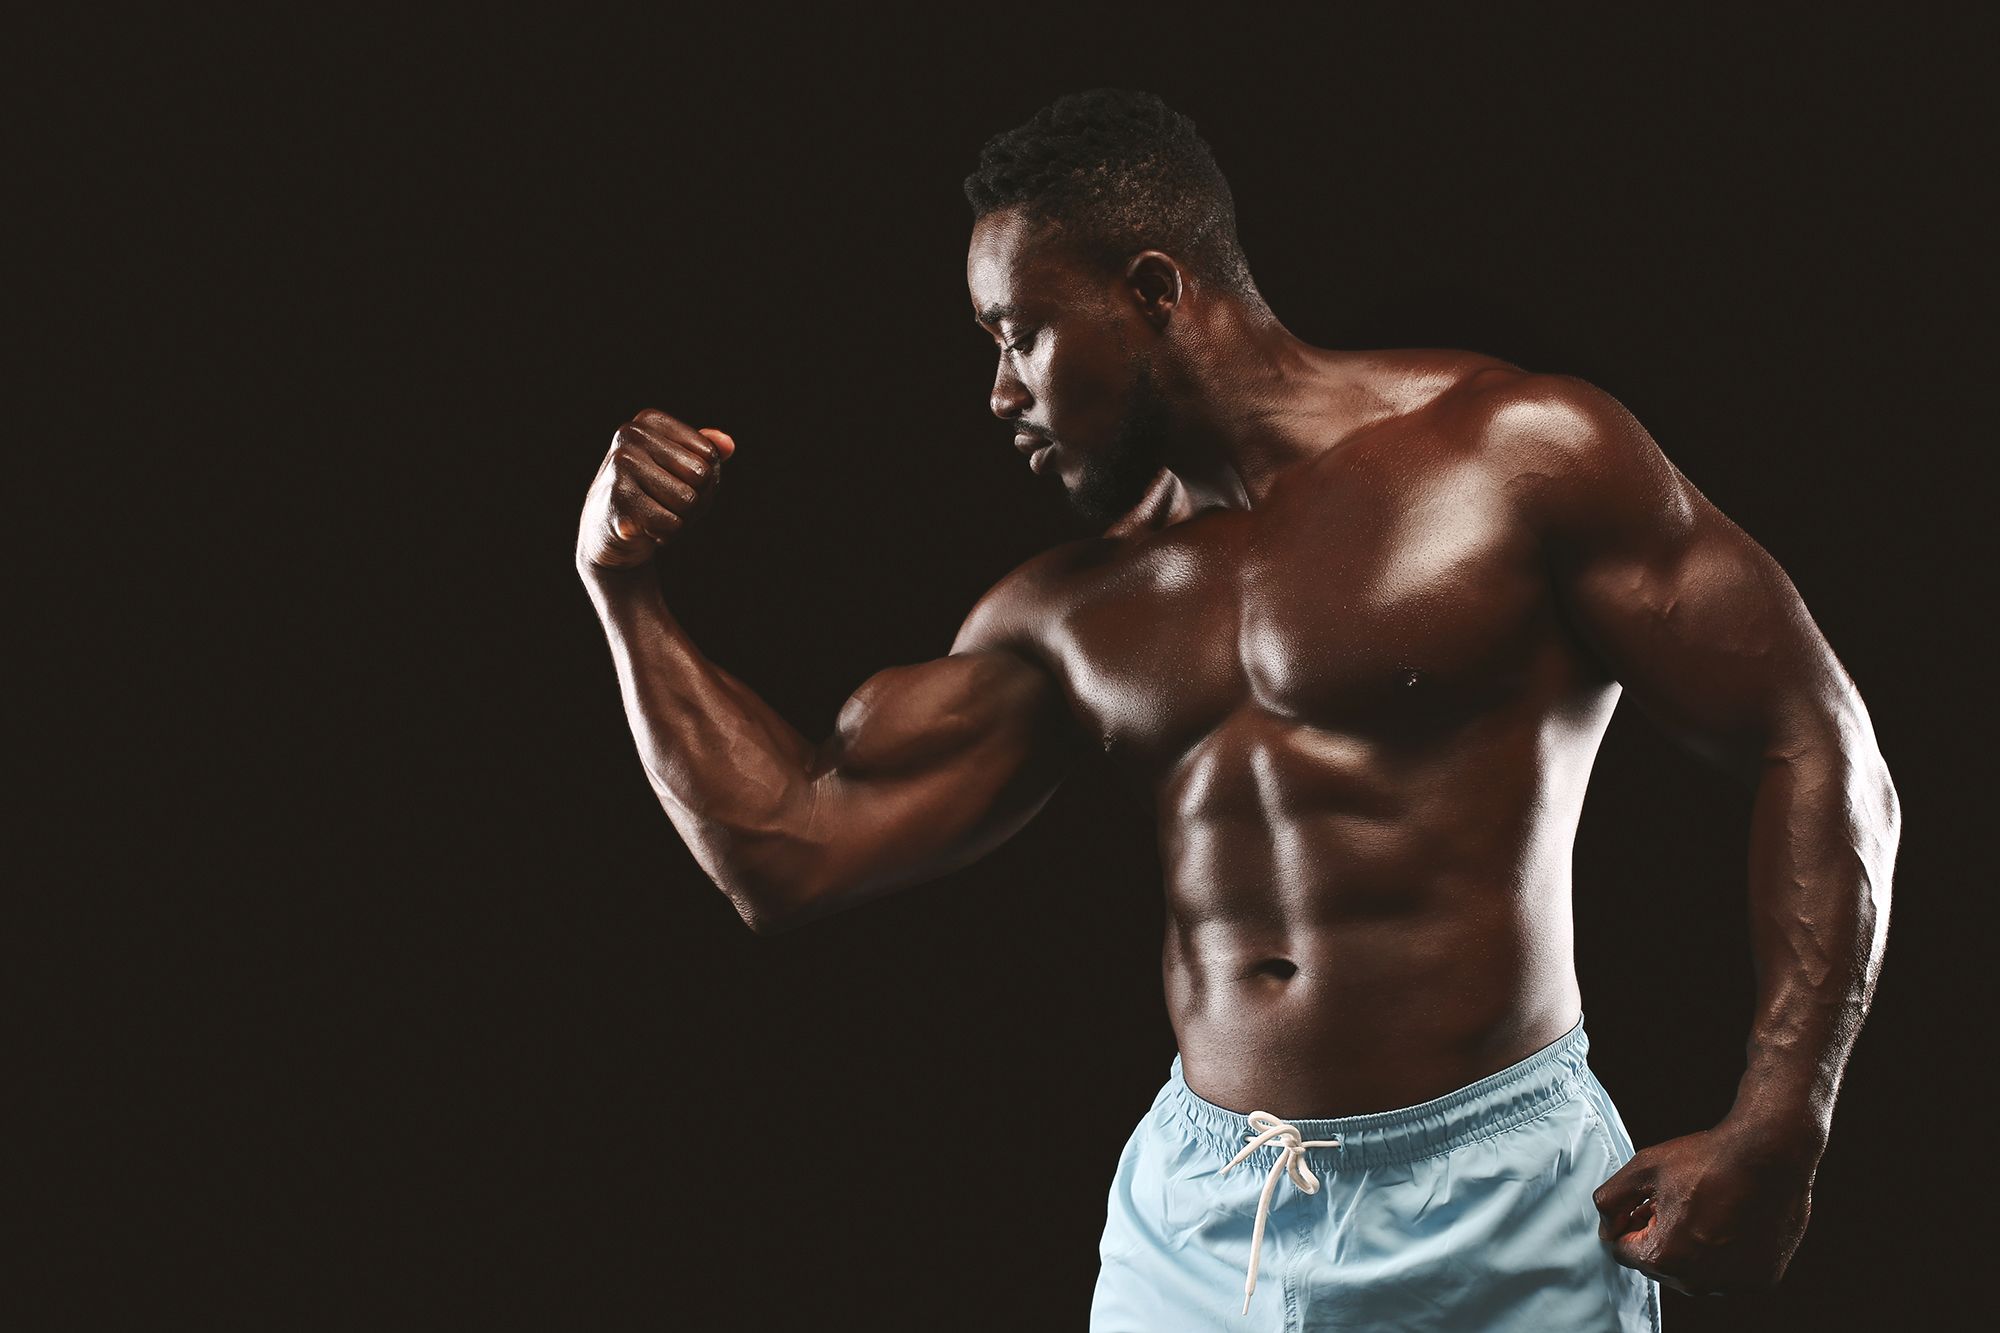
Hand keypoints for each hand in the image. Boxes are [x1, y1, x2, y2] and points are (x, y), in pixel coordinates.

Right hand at [576, 409, 735, 570]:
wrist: (605, 525)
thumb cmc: (651, 491)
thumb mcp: (679, 465)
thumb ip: (706, 451)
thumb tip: (728, 445)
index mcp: (648, 420)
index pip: (709, 454)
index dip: (705, 479)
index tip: (678, 483)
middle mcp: (630, 436)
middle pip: (701, 476)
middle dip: (695, 500)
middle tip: (668, 504)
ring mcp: (620, 466)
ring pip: (688, 501)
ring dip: (680, 519)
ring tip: (655, 514)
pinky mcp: (617, 501)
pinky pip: (670, 525)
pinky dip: (665, 535)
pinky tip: (644, 528)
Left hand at [1592, 1118, 1816, 1295]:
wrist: (1770, 1154)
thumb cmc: (1707, 1160)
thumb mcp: (1642, 1168)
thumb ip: (1610, 1201)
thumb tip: (1606, 1229)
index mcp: (1663, 1257)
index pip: (1623, 1250)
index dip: (1629, 1220)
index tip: (1647, 1201)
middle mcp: (1698, 1282)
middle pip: (1658, 1264)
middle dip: (1657, 1236)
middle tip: (1676, 1201)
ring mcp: (1732, 1284)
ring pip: (1692, 1272)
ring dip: (1690, 1248)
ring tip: (1704, 1209)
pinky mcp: (1761, 1280)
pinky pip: (1727, 1272)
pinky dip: (1724, 1253)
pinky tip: (1731, 1220)